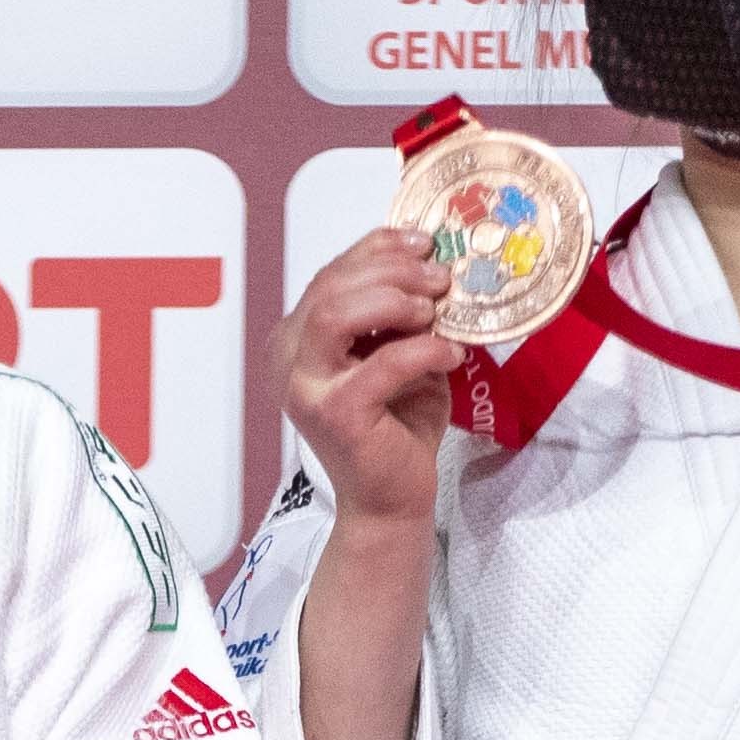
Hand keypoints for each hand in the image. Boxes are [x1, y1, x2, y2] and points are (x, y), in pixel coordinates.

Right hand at [275, 226, 460, 533]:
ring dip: (395, 301)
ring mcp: (305, 386)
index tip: (424, 243)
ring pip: (337, 313)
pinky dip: (424, 351)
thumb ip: (399, 313)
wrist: (392, 497)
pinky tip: (451, 357)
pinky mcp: (334, 413)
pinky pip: (382, 363)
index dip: (377, 248)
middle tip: (440, 279)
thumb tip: (433, 262)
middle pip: (332, 285)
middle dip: (393, 271)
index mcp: (297, 338)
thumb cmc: (396, 426)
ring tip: (435, 312)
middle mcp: (288, 358)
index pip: (331, 273)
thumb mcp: (398, 352)